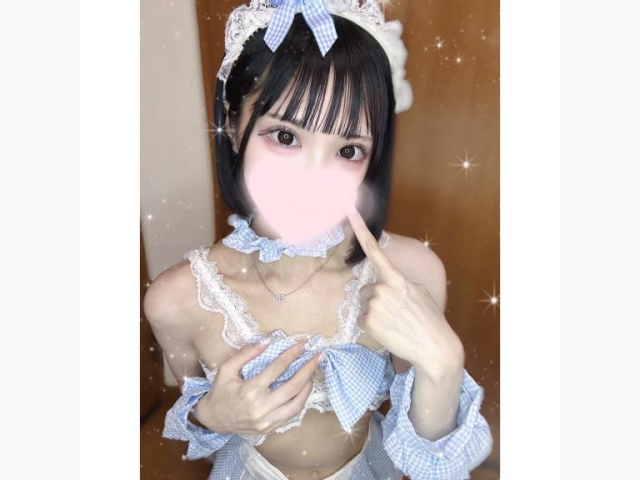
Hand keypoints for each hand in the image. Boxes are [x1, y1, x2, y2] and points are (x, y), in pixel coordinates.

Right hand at [194, 340, 324, 434]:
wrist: (213, 419)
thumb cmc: (220, 391)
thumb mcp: (227, 369)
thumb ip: (246, 353)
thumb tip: (267, 341)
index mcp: (250, 390)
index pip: (278, 368)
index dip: (293, 354)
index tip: (304, 344)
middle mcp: (261, 407)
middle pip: (293, 386)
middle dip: (308, 369)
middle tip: (319, 355)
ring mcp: (267, 421)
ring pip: (297, 403)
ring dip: (308, 386)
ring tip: (313, 372)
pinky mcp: (270, 428)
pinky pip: (292, 414)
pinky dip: (301, 400)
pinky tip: (304, 388)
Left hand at [347, 207, 462, 382]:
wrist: (434, 347)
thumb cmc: (429, 319)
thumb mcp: (419, 292)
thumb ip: (399, 283)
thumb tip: (385, 283)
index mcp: (397, 279)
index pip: (375, 251)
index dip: (360, 230)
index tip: (350, 211)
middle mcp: (383, 288)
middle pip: (366, 289)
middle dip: (375, 299)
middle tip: (395, 312)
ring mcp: (374, 305)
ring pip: (364, 305)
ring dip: (374, 313)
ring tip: (394, 323)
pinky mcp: (368, 322)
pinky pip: (362, 320)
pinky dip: (372, 327)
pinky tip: (389, 331)